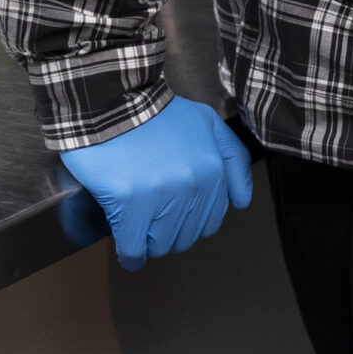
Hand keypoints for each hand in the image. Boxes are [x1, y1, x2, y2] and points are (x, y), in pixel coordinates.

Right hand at [58, 97, 253, 269]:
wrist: (111, 98)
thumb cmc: (154, 113)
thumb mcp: (207, 123)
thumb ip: (233, 158)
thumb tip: (240, 202)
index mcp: (212, 170)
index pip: (209, 221)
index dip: (187, 219)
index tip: (171, 209)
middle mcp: (193, 185)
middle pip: (184, 237)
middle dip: (167, 230)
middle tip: (149, 211)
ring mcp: (161, 196)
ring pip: (160, 246)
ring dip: (147, 240)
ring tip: (135, 220)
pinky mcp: (129, 203)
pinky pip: (133, 249)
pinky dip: (130, 255)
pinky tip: (127, 248)